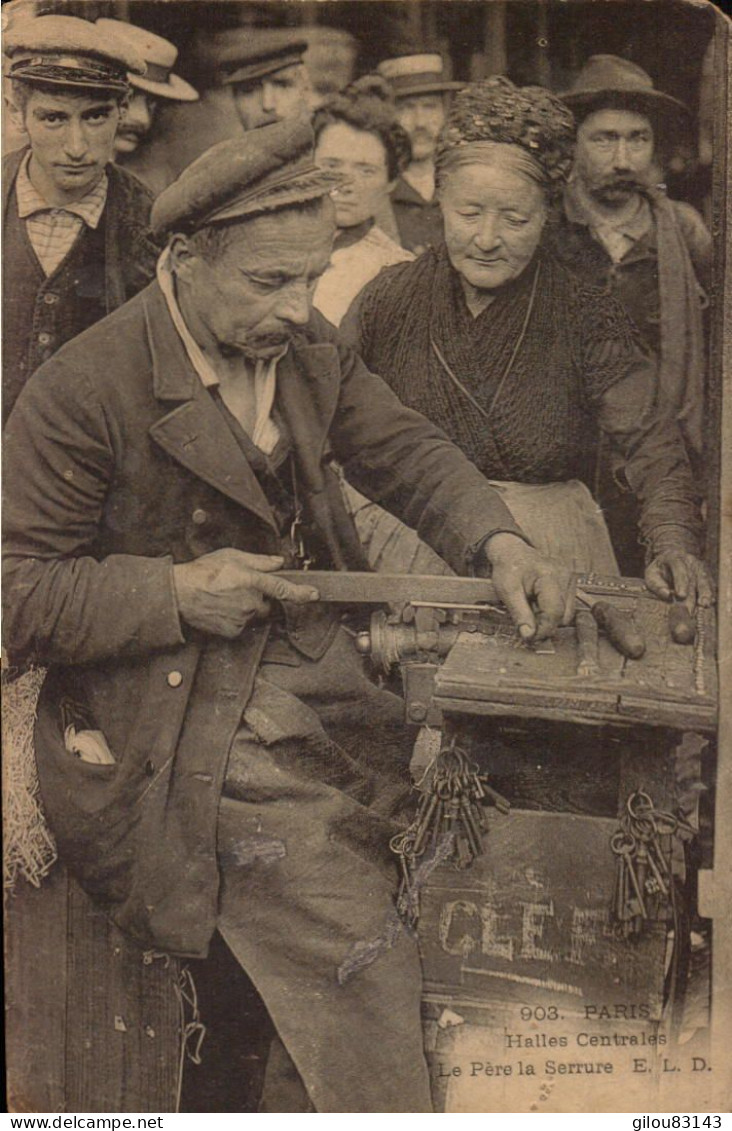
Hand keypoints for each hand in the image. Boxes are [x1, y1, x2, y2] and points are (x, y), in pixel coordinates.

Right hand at [173, 548, 318, 638]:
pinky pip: (243, 625)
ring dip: (247, 608)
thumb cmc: (202, 572)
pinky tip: (222, 608)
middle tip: (239, 589)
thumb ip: (259, 561)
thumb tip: (278, 563)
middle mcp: (250, 602)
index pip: (283, 589)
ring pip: (254, 615)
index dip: (301, 593)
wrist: (179, 594)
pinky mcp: (233, 631)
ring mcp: (242, 619)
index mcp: (252, 582)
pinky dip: (237, 619)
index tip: (314, 595)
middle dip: (259, 598)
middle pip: (267, 604)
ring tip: (226, 598)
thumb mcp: (232, 556)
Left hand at [482, 533, 573, 640]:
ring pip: (567, 614)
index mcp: (549, 576)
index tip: (530, 637)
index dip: (542, 629)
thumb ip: (519, 614)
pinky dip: (553, 611)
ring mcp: (570, 579)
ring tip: (532, 606)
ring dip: (549, 617)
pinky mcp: (571, 584)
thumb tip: (528, 635)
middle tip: (526, 619)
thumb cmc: (509, 568)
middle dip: (545, 623)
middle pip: (563, 615)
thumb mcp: (507, 591)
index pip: (554, 612)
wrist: (513, 552)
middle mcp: (565, 576)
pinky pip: (567, 607)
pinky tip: (540, 603)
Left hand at [645, 550, 714, 609]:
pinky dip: (710, 594)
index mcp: (674, 557)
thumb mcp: (652, 574)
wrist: (671, 558)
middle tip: (688, 611)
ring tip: (704, 605)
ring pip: (704, 581)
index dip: (681, 582)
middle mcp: (689, 561)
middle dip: (691, 596)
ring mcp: (699, 567)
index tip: (681, 595)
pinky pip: (710, 584)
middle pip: (692, 579)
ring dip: (704, 594)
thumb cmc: (659, 570)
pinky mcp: (706, 574)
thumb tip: (667, 595)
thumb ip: (656, 584)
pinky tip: (709, 603)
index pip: (679, 569)